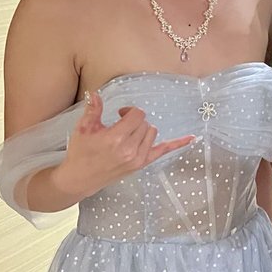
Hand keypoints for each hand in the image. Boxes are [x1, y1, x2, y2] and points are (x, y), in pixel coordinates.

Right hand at [54, 93, 194, 198]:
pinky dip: (178, 144)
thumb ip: (93, 110)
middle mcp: (129, 149)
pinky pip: (163, 151)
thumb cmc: (80, 153)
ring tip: (128, 134)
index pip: (136, 115)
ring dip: (143, 129)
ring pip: (152, 132)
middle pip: (145, 123)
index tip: (120, 114)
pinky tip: (192, 138)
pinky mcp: (141, 164)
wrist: (79, 178)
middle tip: (121, 125)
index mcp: (115, 138)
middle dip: (134, 121)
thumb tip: (96, 93)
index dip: (129, 111)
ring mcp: (137, 158)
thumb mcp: (83, 129)